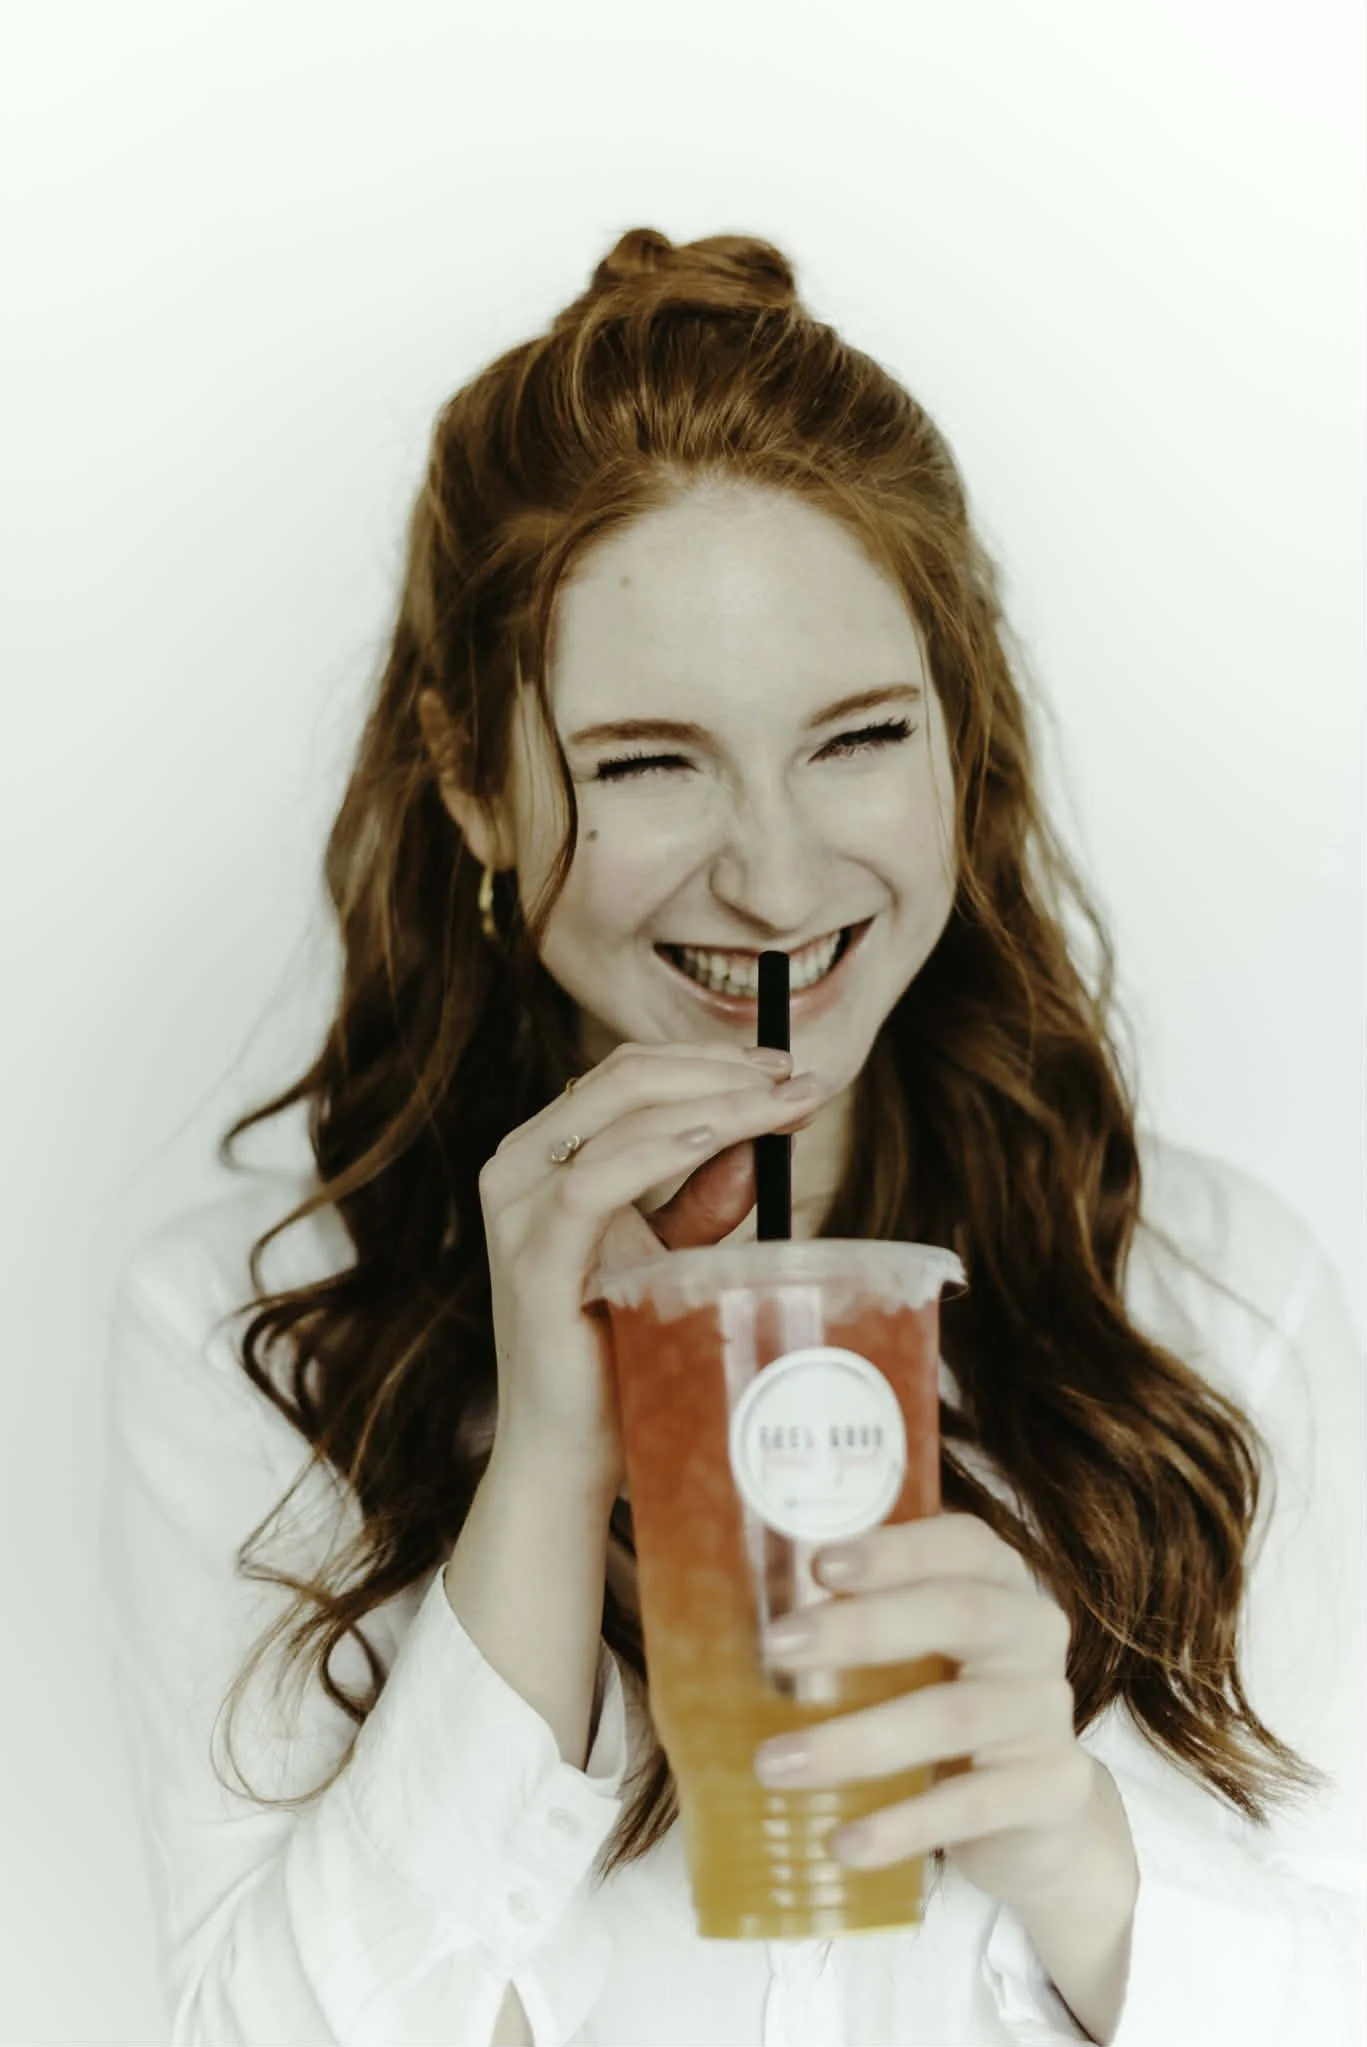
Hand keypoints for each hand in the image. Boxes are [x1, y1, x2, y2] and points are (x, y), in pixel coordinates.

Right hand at [477, 1039, 827, 1499]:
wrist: (571, 1456)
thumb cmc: (618, 1357)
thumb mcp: (668, 1258)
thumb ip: (702, 1199)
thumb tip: (759, 1141)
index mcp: (546, 1157)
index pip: (628, 1073)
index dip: (711, 1059)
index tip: (790, 1071)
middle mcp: (519, 1168)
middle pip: (624, 1076)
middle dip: (723, 1069)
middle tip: (801, 1081)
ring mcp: (518, 1211)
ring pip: (616, 1111)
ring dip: (713, 1097)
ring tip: (783, 1103)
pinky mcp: (532, 1259)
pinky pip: (594, 1182)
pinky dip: (658, 1150)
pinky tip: (715, 1137)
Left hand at [752, 1511, 1112, 1918]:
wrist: (1037, 1809)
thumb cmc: (947, 1701)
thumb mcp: (917, 1652)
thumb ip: (857, 1622)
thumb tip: (731, 1612)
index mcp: (999, 1581)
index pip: (961, 1543)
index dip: (894, 1550)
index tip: (818, 1564)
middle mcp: (1033, 1633)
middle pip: (957, 1615)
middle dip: (862, 1629)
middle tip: (775, 1648)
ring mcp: (1047, 1712)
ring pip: (953, 1717)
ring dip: (856, 1742)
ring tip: (773, 1766)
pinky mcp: (1053, 1789)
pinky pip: (973, 1806)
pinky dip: (903, 1826)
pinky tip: (842, 1842)